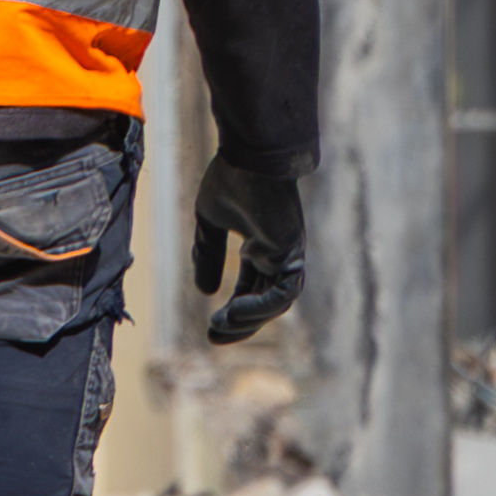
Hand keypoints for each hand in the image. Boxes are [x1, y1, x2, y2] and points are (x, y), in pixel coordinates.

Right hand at [194, 154, 308, 344]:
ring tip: (220, 326)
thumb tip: (204, 292)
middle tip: (214, 338)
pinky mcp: (291, 253)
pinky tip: (234, 312)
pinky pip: (282, 293)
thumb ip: (207, 254)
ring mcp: (288, 254)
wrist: (249, 158)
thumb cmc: (231, 179)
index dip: (235, 308)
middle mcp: (278, 253)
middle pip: (265, 300)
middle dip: (241, 323)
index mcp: (261, 244)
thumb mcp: (210, 222)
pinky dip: (260, 306)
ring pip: (277, 302)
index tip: (211, 326)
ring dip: (249, 320)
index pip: (253, 287)